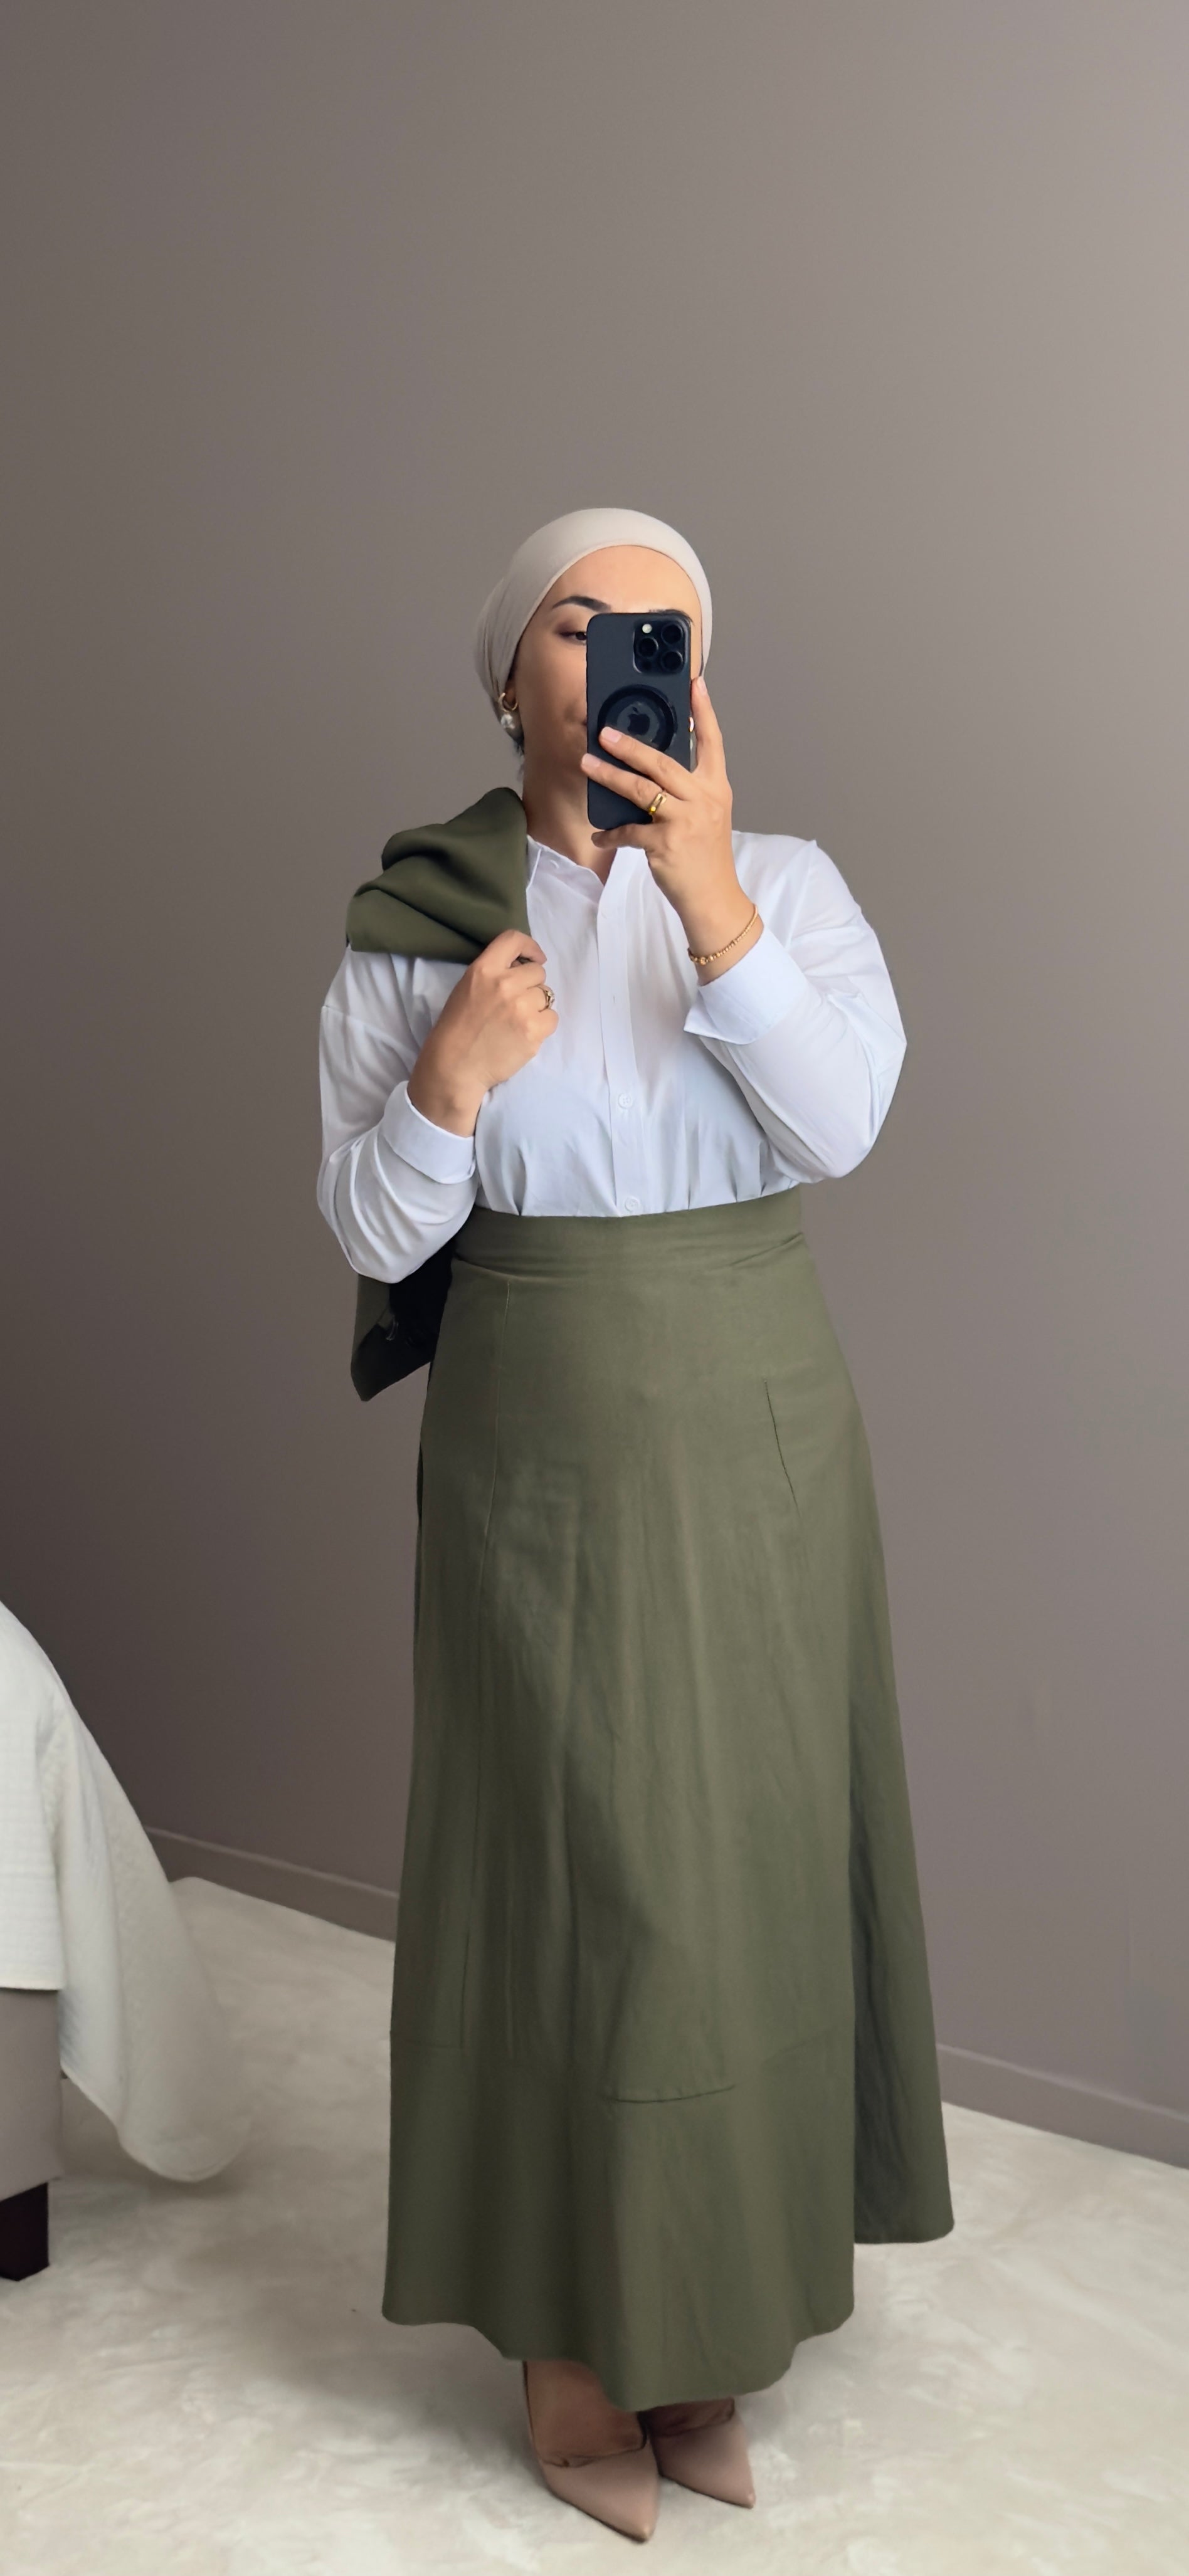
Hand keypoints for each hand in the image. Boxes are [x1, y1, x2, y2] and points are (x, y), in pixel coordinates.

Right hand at [406, 928, 556, 1134]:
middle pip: (538, 972)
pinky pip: (552, 1018)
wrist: (455, 1066)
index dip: (530, 947)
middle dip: (531, 985)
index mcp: (483, 969)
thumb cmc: (458, 1028)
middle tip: (516, 1003)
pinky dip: (542, 1026)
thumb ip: (494, 973)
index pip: (514, 939)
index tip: (535, 957)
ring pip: (547, 996)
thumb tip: (523, 967)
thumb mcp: (467, 988)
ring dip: (537, 1007)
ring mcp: (521, 1008)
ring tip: (517, 1022)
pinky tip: (524, 1034)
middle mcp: (505, 984)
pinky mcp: (533, 1031)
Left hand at [580, 674, 761, 975]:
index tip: (695, 682)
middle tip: (604, 732)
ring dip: (609, 775)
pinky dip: (612, 833)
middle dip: (630, 745)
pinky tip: (601, 834)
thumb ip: (687, 789)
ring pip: (641, 790)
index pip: (712, 741)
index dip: (703, 711)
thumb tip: (652, 767)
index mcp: (715, 788)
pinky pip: (630, 831)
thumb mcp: (707, 815)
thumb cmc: (705, 856)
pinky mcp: (666, 844)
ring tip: (587, 764)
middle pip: (663, 762)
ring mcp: (685, 821)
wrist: (713, 899)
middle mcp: (703, 799)